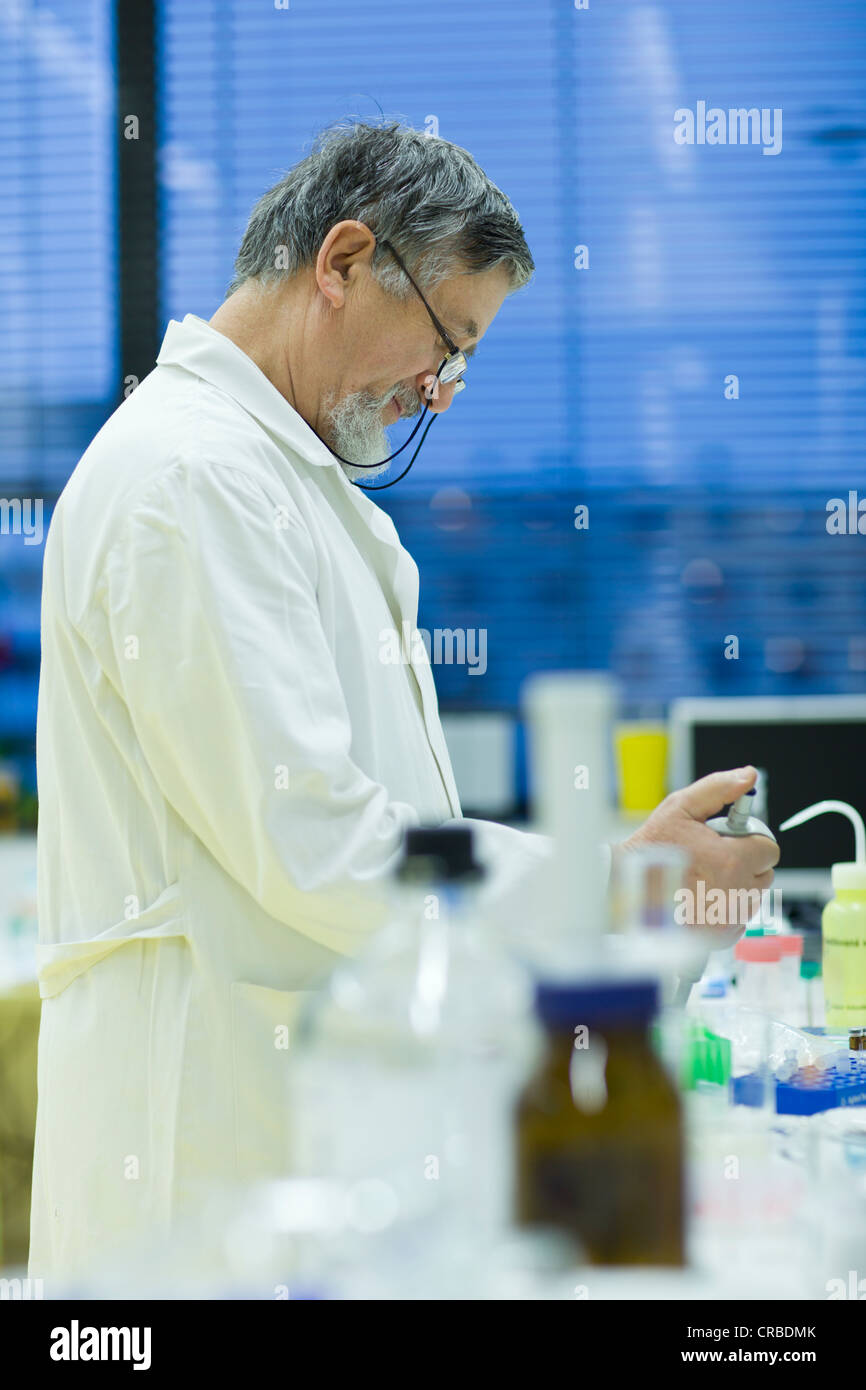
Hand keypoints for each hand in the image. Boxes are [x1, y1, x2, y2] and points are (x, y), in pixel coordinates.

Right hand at [618, 766, 779, 942]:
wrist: (625, 891)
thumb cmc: (650, 850)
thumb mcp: (680, 808)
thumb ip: (718, 788)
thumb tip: (748, 776)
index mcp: (731, 860)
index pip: (769, 849)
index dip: (751, 840)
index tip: (731, 839)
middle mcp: (734, 894)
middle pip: (764, 874)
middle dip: (746, 863)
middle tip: (714, 857)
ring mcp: (727, 919)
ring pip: (753, 898)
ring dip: (737, 886)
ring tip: (704, 878)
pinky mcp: (719, 938)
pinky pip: (739, 920)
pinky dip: (726, 910)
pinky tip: (701, 899)